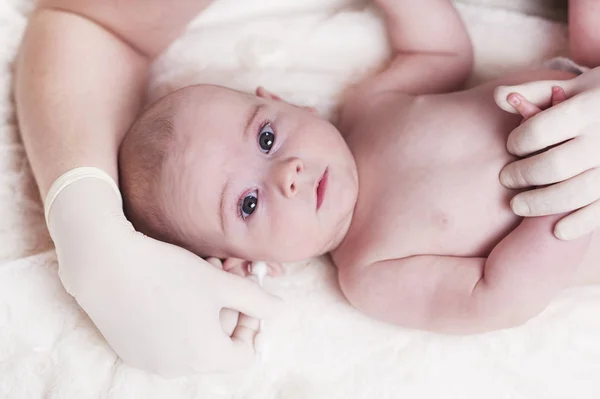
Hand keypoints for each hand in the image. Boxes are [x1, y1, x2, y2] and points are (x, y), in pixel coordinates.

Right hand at [45, 168, 281, 376]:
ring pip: (192, 340)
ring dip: (204, 310)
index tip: (246, 294)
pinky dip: (176, 319)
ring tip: (199, 275)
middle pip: (218, 345)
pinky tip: (171, 288)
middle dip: (227, 309)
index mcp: (206, 357)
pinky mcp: (130, 350)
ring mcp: (150, 362)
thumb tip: (280, 311)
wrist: (105, 265)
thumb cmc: (168, 273)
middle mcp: (178, 368)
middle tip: (223, 273)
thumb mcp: (221, 284)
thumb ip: (257, 300)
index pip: (245, 353)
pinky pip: (165, 340)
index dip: (252, 323)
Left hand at [494, 67, 599, 239]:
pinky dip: (579, 224)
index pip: (539, 130)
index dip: (518, 141)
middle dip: (523, 175)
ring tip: (517, 205)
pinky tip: (556, 231)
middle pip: (554, 165)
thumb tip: (499, 96)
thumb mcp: (575, 88)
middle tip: (506, 178)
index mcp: (589, 109)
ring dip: (541, 203)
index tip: (512, 146)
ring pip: (576, 192)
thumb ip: (536, 90)